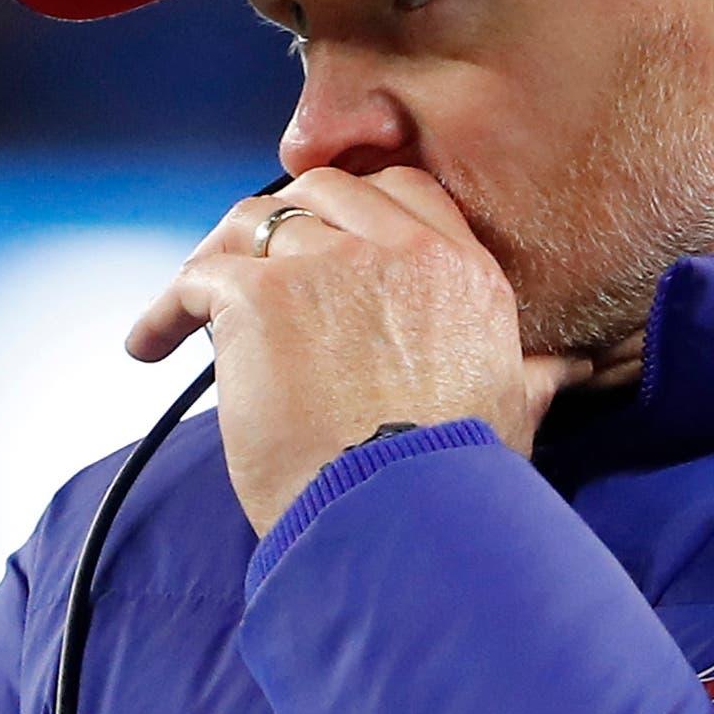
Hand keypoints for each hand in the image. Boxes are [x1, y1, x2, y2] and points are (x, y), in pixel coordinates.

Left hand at [129, 166, 588, 533]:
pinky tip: (149, 345)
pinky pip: (196, 278)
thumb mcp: (512, 415)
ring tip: (190, 307)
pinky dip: (164, 310)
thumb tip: (564, 368)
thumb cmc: (452, 487)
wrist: (397, 521)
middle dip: (279, 221)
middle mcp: (398, 251)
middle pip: (321, 192)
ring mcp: (326, 264)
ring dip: (218, 260)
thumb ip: (531, 374)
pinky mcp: (259, 295)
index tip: (323, 238)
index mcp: (463, 270)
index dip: (353, 208)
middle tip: (247, 266)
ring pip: (253, 224)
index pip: (402, 192)